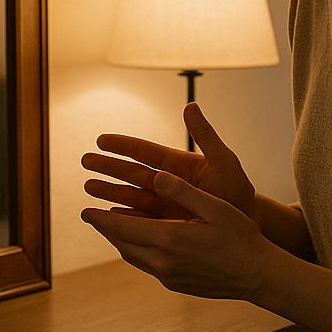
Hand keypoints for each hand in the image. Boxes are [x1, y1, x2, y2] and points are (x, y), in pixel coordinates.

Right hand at [81, 102, 256, 219]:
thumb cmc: (237, 191)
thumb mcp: (224, 161)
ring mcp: (162, 205)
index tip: (101, 139)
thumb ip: (206, 136)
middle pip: (130, 173)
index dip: (123, 145)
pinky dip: (122, 218)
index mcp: (176, 164)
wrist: (246, 224)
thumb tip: (190, 106)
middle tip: (85, 160)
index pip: (144, 152)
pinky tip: (107, 216)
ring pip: (129, 197)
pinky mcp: (163, 225)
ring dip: (109, 192)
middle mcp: (165, 184)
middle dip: (107, 167)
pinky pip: (138, 221)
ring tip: (88, 188)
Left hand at [81, 170, 275, 300]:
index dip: (101, 219)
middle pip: (123, 244)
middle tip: (92, 217)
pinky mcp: (177, 285)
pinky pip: (148, 267)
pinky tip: (142, 245)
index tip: (84, 212)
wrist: (257, 276)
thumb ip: (182, 191)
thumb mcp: (213, 207)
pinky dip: (137, 253)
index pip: (122, 228)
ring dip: (120, 242)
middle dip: (106, 229)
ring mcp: (169, 277)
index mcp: (169, 239)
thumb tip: (156, 176)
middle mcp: (163, 262)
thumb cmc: (240, 237)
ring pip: (134, 258)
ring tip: (113, 229)